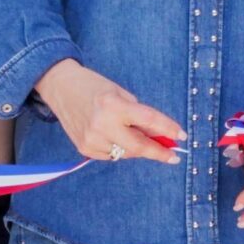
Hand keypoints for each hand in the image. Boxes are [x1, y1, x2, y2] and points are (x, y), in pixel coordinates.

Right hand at [35, 61, 181, 165]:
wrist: (61, 88)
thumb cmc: (95, 87)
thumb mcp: (121, 94)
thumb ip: (139, 115)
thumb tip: (160, 136)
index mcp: (113, 105)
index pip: (148, 120)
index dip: (167, 129)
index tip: (181, 136)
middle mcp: (101, 125)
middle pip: (138, 146)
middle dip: (158, 152)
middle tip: (173, 155)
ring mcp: (91, 139)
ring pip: (126, 153)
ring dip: (137, 148)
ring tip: (137, 136)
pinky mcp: (84, 149)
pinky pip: (111, 155)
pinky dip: (120, 149)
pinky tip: (116, 136)